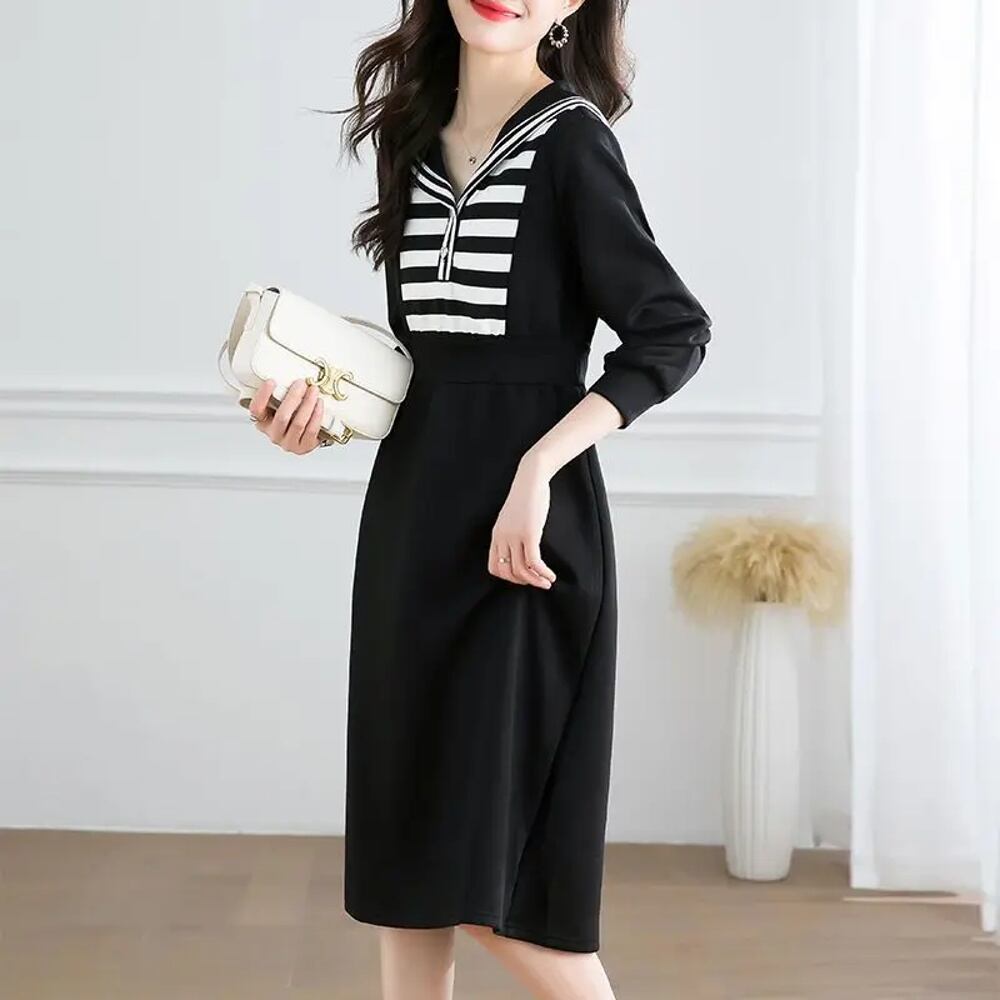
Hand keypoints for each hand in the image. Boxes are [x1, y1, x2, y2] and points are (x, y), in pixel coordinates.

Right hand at [247, 378, 325, 454]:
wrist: (306, 437)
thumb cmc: (292, 418)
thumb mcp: (281, 405)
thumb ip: (280, 394)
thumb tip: (288, 374)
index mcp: (264, 422)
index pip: (256, 410)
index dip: (262, 396)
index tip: (272, 381)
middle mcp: (274, 434)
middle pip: (282, 417)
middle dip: (293, 397)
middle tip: (301, 384)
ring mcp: (289, 443)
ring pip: (298, 423)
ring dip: (308, 404)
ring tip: (313, 391)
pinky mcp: (304, 447)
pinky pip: (311, 430)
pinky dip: (317, 415)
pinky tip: (319, 404)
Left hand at [488, 457, 557, 588]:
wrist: (530, 478)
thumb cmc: (526, 496)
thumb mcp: (512, 518)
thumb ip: (512, 534)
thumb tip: (522, 550)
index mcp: (496, 535)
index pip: (494, 567)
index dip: (508, 578)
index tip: (523, 577)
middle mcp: (502, 538)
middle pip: (507, 572)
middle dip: (523, 582)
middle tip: (537, 582)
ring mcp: (514, 536)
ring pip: (521, 570)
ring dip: (535, 581)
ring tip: (547, 582)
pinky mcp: (529, 534)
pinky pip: (534, 562)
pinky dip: (543, 573)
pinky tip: (551, 575)